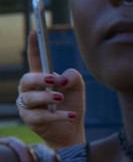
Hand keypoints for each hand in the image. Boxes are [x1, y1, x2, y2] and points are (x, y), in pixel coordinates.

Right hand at [19, 29, 86, 149]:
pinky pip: (40, 116)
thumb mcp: (78, 88)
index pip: (35, 60)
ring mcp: (27, 106)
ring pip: (29, 98)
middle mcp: (29, 91)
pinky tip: (70, 115)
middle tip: (54, 81)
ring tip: (61, 98)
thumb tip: (60, 80)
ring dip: (47, 97)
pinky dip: (57, 115)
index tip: (34, 30)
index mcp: (40, 79)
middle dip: (39, 79)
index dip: (34, 46)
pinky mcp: (30, 121)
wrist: (72, 130)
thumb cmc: (72, 105)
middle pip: (26, 80)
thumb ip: (73, 77)